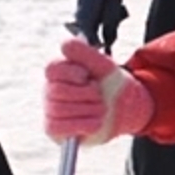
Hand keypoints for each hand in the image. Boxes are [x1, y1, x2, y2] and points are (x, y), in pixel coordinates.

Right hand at [41, 35, 156, 142]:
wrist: (125, 110)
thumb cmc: (111, 85)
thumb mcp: (103, 66)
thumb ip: (85, 53)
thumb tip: (64, 44)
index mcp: (59, 72)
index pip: (52, 69)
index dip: (72, 73)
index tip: (87, 75)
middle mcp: (50, 90)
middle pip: (57, 91)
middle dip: (86, 94)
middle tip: (99, 94)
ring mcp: (50, 110)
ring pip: (60, 109)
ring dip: (89, 110)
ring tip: (101, 109)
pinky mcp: (53, 129)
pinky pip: (58, 127)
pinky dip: (82, 124)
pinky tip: (95, 122)